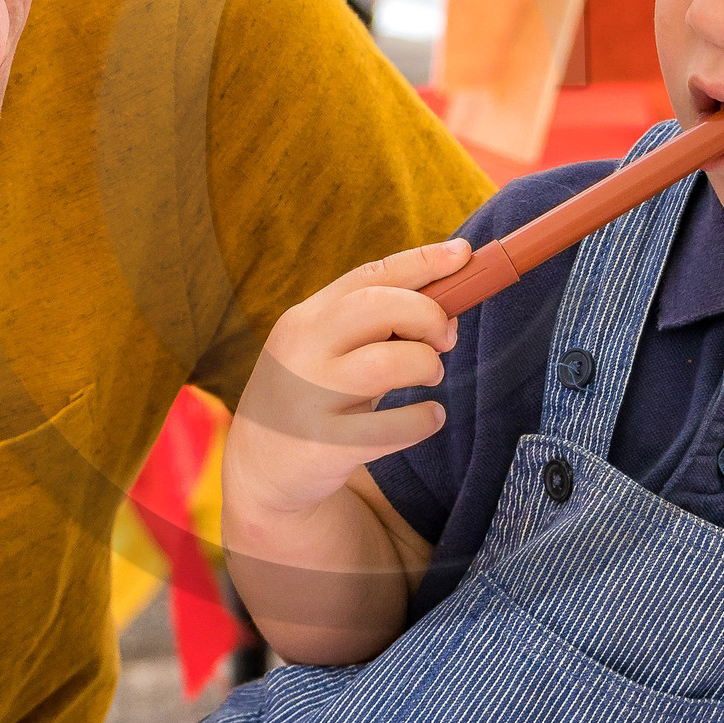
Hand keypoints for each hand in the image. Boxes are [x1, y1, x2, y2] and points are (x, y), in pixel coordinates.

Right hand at [225, 239, 468, 530]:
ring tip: (430, 376)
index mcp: (307, 318)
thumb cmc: (314, 396)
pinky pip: (392, 428)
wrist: (260, 468)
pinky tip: (429, 418)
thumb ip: (377, 327)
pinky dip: (424, 419)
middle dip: (427, 315)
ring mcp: (310, 398)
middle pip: (377, 307)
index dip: (422, 261)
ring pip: (387, 363)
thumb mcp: (329, 351)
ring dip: (426, 364)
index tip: (463, 254)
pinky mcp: (324, 445)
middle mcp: (302, 350)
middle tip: (444, 339)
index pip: (369, 276)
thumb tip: (448, 312)